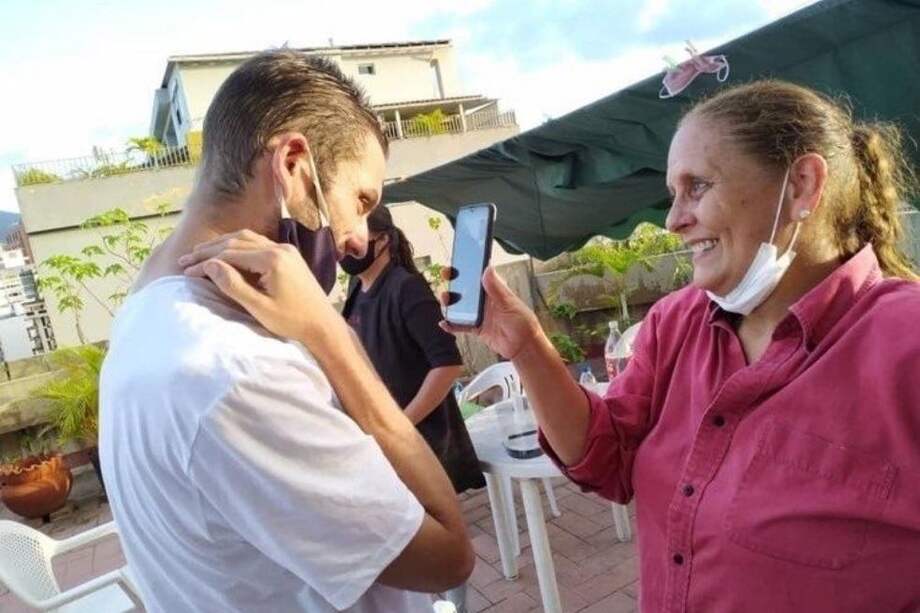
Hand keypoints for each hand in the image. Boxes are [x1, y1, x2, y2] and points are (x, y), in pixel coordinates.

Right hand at [178, 230, 333, 339]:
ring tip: (200, 254)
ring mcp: (286, 250)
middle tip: (185, 260)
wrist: (323, 324)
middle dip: (209, 250)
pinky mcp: (289, 255)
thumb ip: (233, 285)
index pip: (230, 254)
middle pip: (236, 242)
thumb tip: (209, 265)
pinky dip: (238, 247)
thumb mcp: (259, 307)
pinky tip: (226, 254)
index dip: (205, 262)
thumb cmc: (292, 321)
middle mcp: (279, 248)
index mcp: (272, 259)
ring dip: (223, 245)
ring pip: (247, 239)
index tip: (186, 271)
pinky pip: (258, 244)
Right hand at [440, 266, 543, 359]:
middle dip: (454, 285)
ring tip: (445, 302)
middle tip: (447, 279)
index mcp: (494, 291)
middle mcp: (485, 301)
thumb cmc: (523, 322)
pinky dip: (452, 325)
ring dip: (451, 304)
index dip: (466, 270)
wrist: (523, 346)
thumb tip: (488, 268)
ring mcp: (480, 314)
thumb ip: (496, 288)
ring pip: (460, 307)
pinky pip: (461, 325)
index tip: (456, 265)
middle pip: (465, 291)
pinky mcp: (477, 328)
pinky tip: (444, 324)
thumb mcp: (509, 303)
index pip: (478, 277)